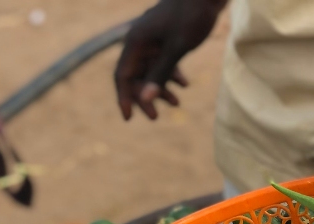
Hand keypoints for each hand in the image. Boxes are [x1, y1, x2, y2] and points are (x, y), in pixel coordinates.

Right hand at [115, 0, 224, 119]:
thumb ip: (160, 74)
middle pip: (135, 75)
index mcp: (136, 42)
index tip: (128, 118)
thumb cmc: (192, 16)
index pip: (122, 75)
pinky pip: (162, 60)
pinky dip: (171, 73)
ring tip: (176, 103)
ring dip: (161, 87)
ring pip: (150, 69)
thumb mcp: (177, 48)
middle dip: (145, 96)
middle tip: (155, 117)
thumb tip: (144, 99)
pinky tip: (184, 84)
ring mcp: (152, 39)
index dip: (123, 98)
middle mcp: (140, 41)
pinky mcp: (165, 37)